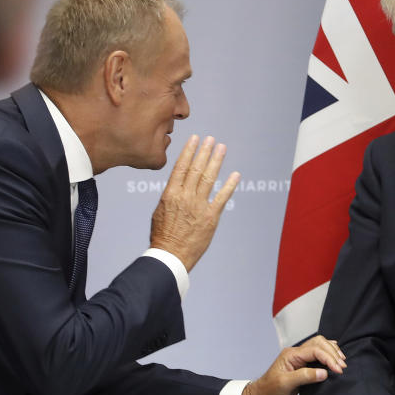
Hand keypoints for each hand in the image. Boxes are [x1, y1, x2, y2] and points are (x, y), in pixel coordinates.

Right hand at [149, 135, 239, 270]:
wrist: (170, 255)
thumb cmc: (162, 235)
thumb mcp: (160, 211)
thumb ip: (170, 196)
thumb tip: (176, 185)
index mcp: (170, 194)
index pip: (181, 167)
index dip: (189, 151)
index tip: (195, 139)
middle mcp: (185, 197)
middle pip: (196, 168)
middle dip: (205, 152)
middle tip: (211, 139)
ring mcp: (199, 206)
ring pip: (209, 178)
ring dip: (216, 161)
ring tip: (222, 148)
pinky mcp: (210, 218)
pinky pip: (222, 198)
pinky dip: (229, 185)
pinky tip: (235, 175)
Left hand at [240, 335, 346, 394]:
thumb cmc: (267, 393)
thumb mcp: (285, 384)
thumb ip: (304, 376)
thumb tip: (324, 372)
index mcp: (291, 355)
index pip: (315, 350)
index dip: (329, 358)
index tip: (339, 369)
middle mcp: (296, 355)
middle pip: (319, 344)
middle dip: (332, 353)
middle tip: (342, 366)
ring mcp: (299, 362)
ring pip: (319, 348)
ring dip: (331, 353)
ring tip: (342, 362)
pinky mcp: (303, 370)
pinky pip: (317, 359)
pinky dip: (327, 358)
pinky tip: (334, 361)